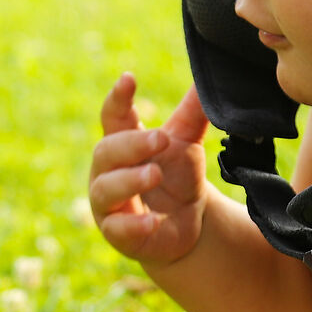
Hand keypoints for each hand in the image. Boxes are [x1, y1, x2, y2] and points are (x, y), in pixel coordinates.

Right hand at [90, 75, 211, 264]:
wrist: (186, 224)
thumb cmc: (177, 177)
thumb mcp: (186, 143)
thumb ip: (192, 113)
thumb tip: (206, 79)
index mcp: (122, 141)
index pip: (113, 116)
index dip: (118, 98)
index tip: (128, 79)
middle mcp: (108, 170)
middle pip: (106, 150)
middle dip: (132, 144)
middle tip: (160, 139)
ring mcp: (109, 202)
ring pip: (106, 188)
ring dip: (129, 180)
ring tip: (155, 174)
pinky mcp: (117, 232)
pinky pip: (118, 228)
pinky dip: (133, 224)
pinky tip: (152, 221)